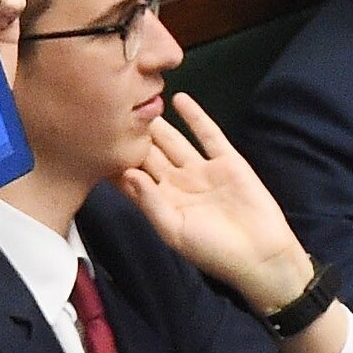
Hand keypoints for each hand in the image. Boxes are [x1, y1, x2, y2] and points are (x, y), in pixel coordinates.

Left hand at [116, 92, 311, 307]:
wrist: (258, 252)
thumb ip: (150, 201)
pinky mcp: (227, 161)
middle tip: (112, 114)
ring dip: (158, 124)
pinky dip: (195, 116)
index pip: (132, 177)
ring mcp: (201, 170)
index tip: (94, 144)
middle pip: (149, 155)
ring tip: (139, 102)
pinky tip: (179, 99)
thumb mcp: (173, 229)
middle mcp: (178, 184)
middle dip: (132, 138)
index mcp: (161, 202)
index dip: (115, 162)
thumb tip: (127, 174)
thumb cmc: (211, 249)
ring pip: (174, 141)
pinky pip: (208, 134)